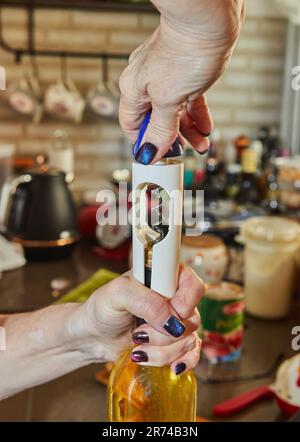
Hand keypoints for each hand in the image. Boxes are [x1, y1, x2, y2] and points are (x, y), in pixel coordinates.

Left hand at [79, 266, 203, 374]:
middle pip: (191, 318)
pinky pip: (192, 354)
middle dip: (164, 334)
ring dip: (163, 350)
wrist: (93, 336)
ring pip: (188, 339)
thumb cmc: (102, 308)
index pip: (193, 285)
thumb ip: (146, 302)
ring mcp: (175, 321)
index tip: (167, 312)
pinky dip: (182, 362)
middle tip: (139, 333)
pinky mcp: (174, 343)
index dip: (184, 303)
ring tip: (137, 346)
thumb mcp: (118, 295)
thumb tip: (172, 322)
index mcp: (165, 277)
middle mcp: (174, 298)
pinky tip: (171, 367)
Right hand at [119, 0, 244, 162]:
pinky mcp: (185, 72)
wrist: (211, 19)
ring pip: (173, 112)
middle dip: (169, 139)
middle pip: (154, 121)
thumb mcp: (170, 100)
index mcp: (133, 89)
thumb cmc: (185, 51)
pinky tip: (204, 126)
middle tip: (182, 153)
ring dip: (187, 130)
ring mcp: (166, 77)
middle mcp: (146, 83)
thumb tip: (149, 152)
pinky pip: (187, 100)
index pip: (132, 126)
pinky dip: (195, 115)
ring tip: (201, 144)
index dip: (144, 143)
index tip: (157, 157)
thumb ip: (161, 128)